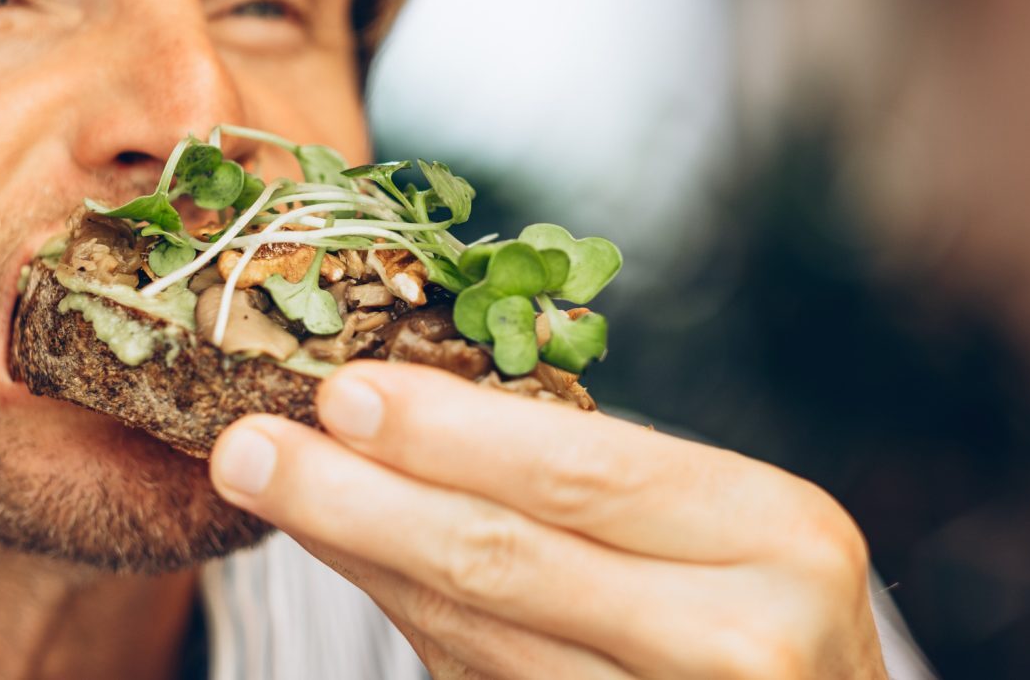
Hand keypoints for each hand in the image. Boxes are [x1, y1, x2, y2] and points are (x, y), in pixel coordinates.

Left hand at [209, 361, 887, 678]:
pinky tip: (351, 565)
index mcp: (776, 533)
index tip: (340, 392)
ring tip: (277, 494)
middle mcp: (741, 638)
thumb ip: (588, 477)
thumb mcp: (719, 521)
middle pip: (511, 559)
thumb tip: (406, 407)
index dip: (450, 434)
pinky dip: (409, 620)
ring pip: (477, 638)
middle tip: (252, 447)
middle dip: (362, 500)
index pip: (585, 470)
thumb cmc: (760, 599)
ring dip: (363, 561)